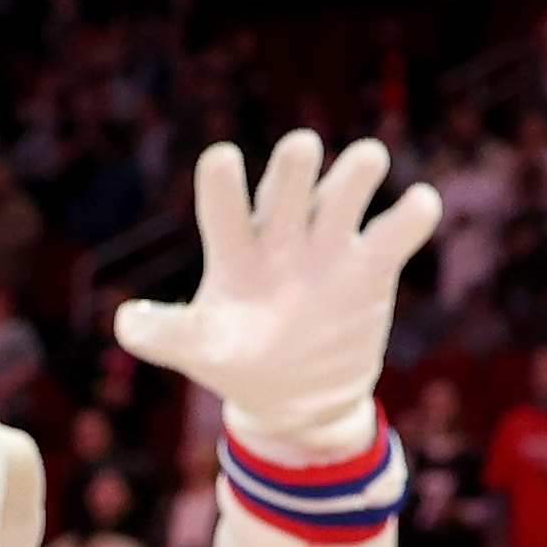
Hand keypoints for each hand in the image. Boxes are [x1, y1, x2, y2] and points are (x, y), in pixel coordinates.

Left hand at [112, 129, 443, 467]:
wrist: (298, 398)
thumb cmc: (239, 361)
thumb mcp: (199, 351)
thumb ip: (164, 334)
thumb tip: (126, 324)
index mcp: (235, 252)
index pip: (224, 210)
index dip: (223, 186)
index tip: (223, 159)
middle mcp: (281, 238)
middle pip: (286, 190)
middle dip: (293, 169)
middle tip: (301, 147)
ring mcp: (328, 249)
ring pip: (342, 198)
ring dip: (354, 176)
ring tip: (368, 157)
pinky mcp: (370, 269)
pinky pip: (393, 236)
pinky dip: (408, 218)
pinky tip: (420, 202)